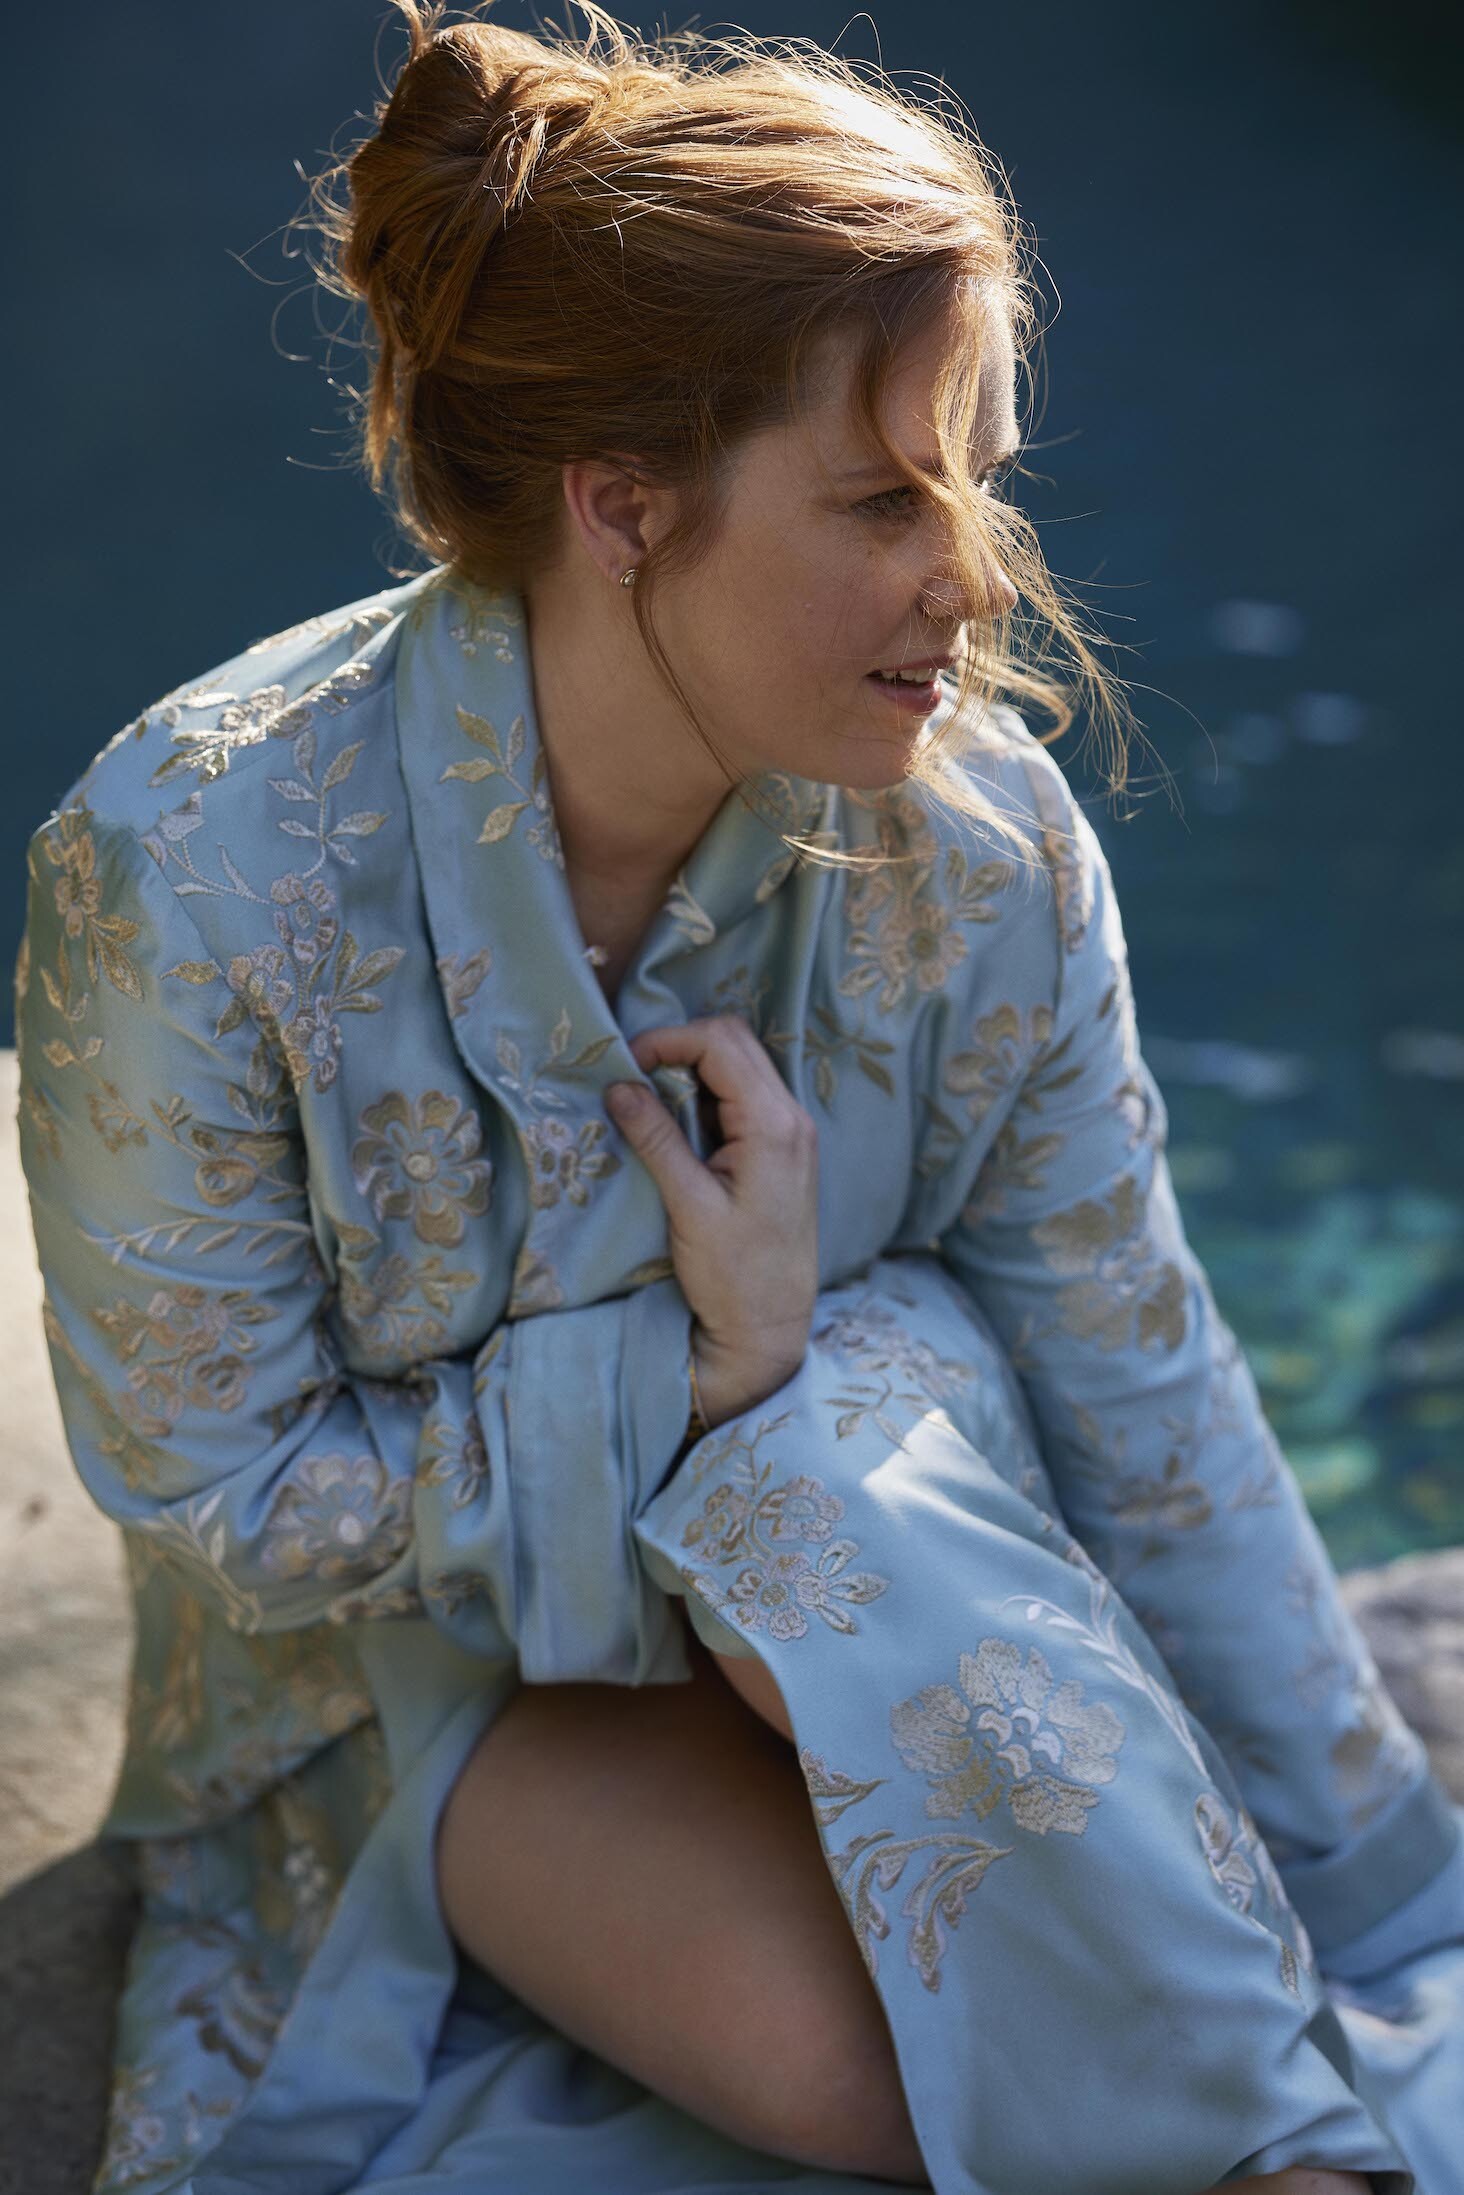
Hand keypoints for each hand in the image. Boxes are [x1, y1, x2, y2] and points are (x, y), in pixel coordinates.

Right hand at [604, 1016, 818, 1422]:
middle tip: (635, 1077)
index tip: (625, 1066)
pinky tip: (678, 1126)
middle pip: (735, 1042)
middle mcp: (792, 1118)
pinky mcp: (781, 1149)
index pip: (721, 1044)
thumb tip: (619, 1085)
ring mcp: (791, 1132)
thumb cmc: (733, 1275)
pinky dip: (707, 1096)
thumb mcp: (688, 1206)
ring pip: (740, 1066)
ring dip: (693, 1071)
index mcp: (775, 1125)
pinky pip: (743, 1097)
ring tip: (651, 1103)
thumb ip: (657, 1139)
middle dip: (680, 1046)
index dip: (668, 1041)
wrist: (769, 1326)